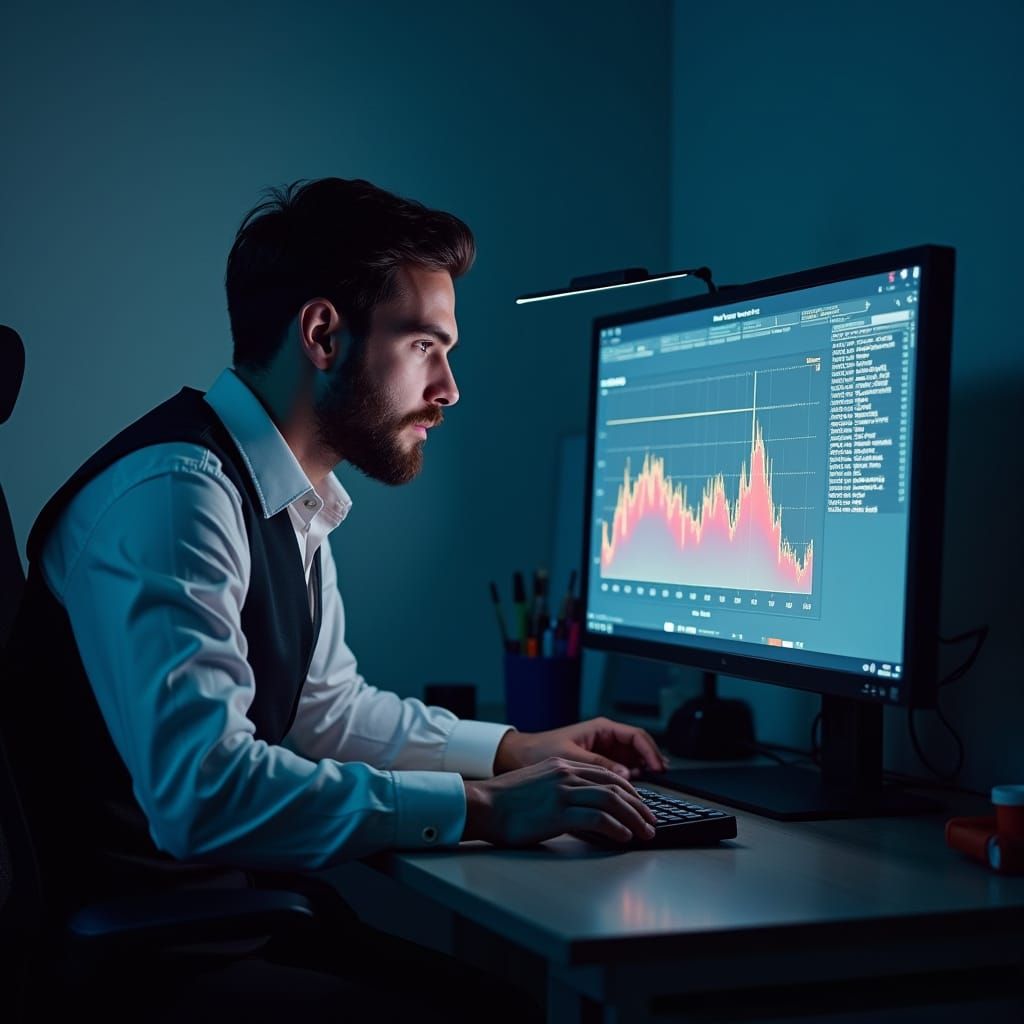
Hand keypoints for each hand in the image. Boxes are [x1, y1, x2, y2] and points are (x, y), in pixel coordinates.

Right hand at [462, 758, 657, 845]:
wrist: (482, 805)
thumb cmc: (505, 802)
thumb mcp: (538, 784)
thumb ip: (562, 788)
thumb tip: (586, 807)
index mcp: (561, 765)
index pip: (606, 773)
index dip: (629, 791)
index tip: (640, 805)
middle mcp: (565, 774)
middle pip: (614, 785)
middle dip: (638, 805)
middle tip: (650, 821)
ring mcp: (562, 791)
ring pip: (611, 800)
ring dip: (633, 818)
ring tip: (644, 832)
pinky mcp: (558, 812)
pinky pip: (597, 818)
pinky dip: (615, 828)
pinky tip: (623, 837)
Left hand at [493, 717, 668, 778]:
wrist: (518, 758)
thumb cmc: (538, 751)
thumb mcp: (569, 758)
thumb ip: (597, 765)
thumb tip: (624, 774)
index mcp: (601, 729)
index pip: (636, 736)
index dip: (651, 752)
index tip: (658, 768)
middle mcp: (605, 738)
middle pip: (639, 749)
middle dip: (652, 763)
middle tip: (661, 780)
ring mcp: (602, 752)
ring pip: (632, 762)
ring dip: (642, 775)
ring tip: (649, 793)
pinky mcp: (596, 766)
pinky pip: (620, 772)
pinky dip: (629, 782)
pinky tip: (632, 795)